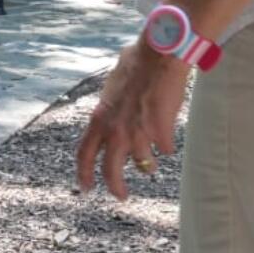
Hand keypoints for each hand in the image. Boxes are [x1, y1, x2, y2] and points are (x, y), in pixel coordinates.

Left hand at [75, 41, 189, 200]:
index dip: (83, 174)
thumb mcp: (112, 86)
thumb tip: (111, 107)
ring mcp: (139, 134)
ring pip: (144, 163)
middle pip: (111, 171)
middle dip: (116, 188)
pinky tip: (170, 137)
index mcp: (99, 118)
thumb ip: (110, 104)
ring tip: (153, 159)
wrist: (160, 56)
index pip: (84, 154)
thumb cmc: (136, 62)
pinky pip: (166, 148)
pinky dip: (168, 145)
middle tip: (121, 195)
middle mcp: (116, 131)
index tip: (86, 188)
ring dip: (149, 163)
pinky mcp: (162, 134)